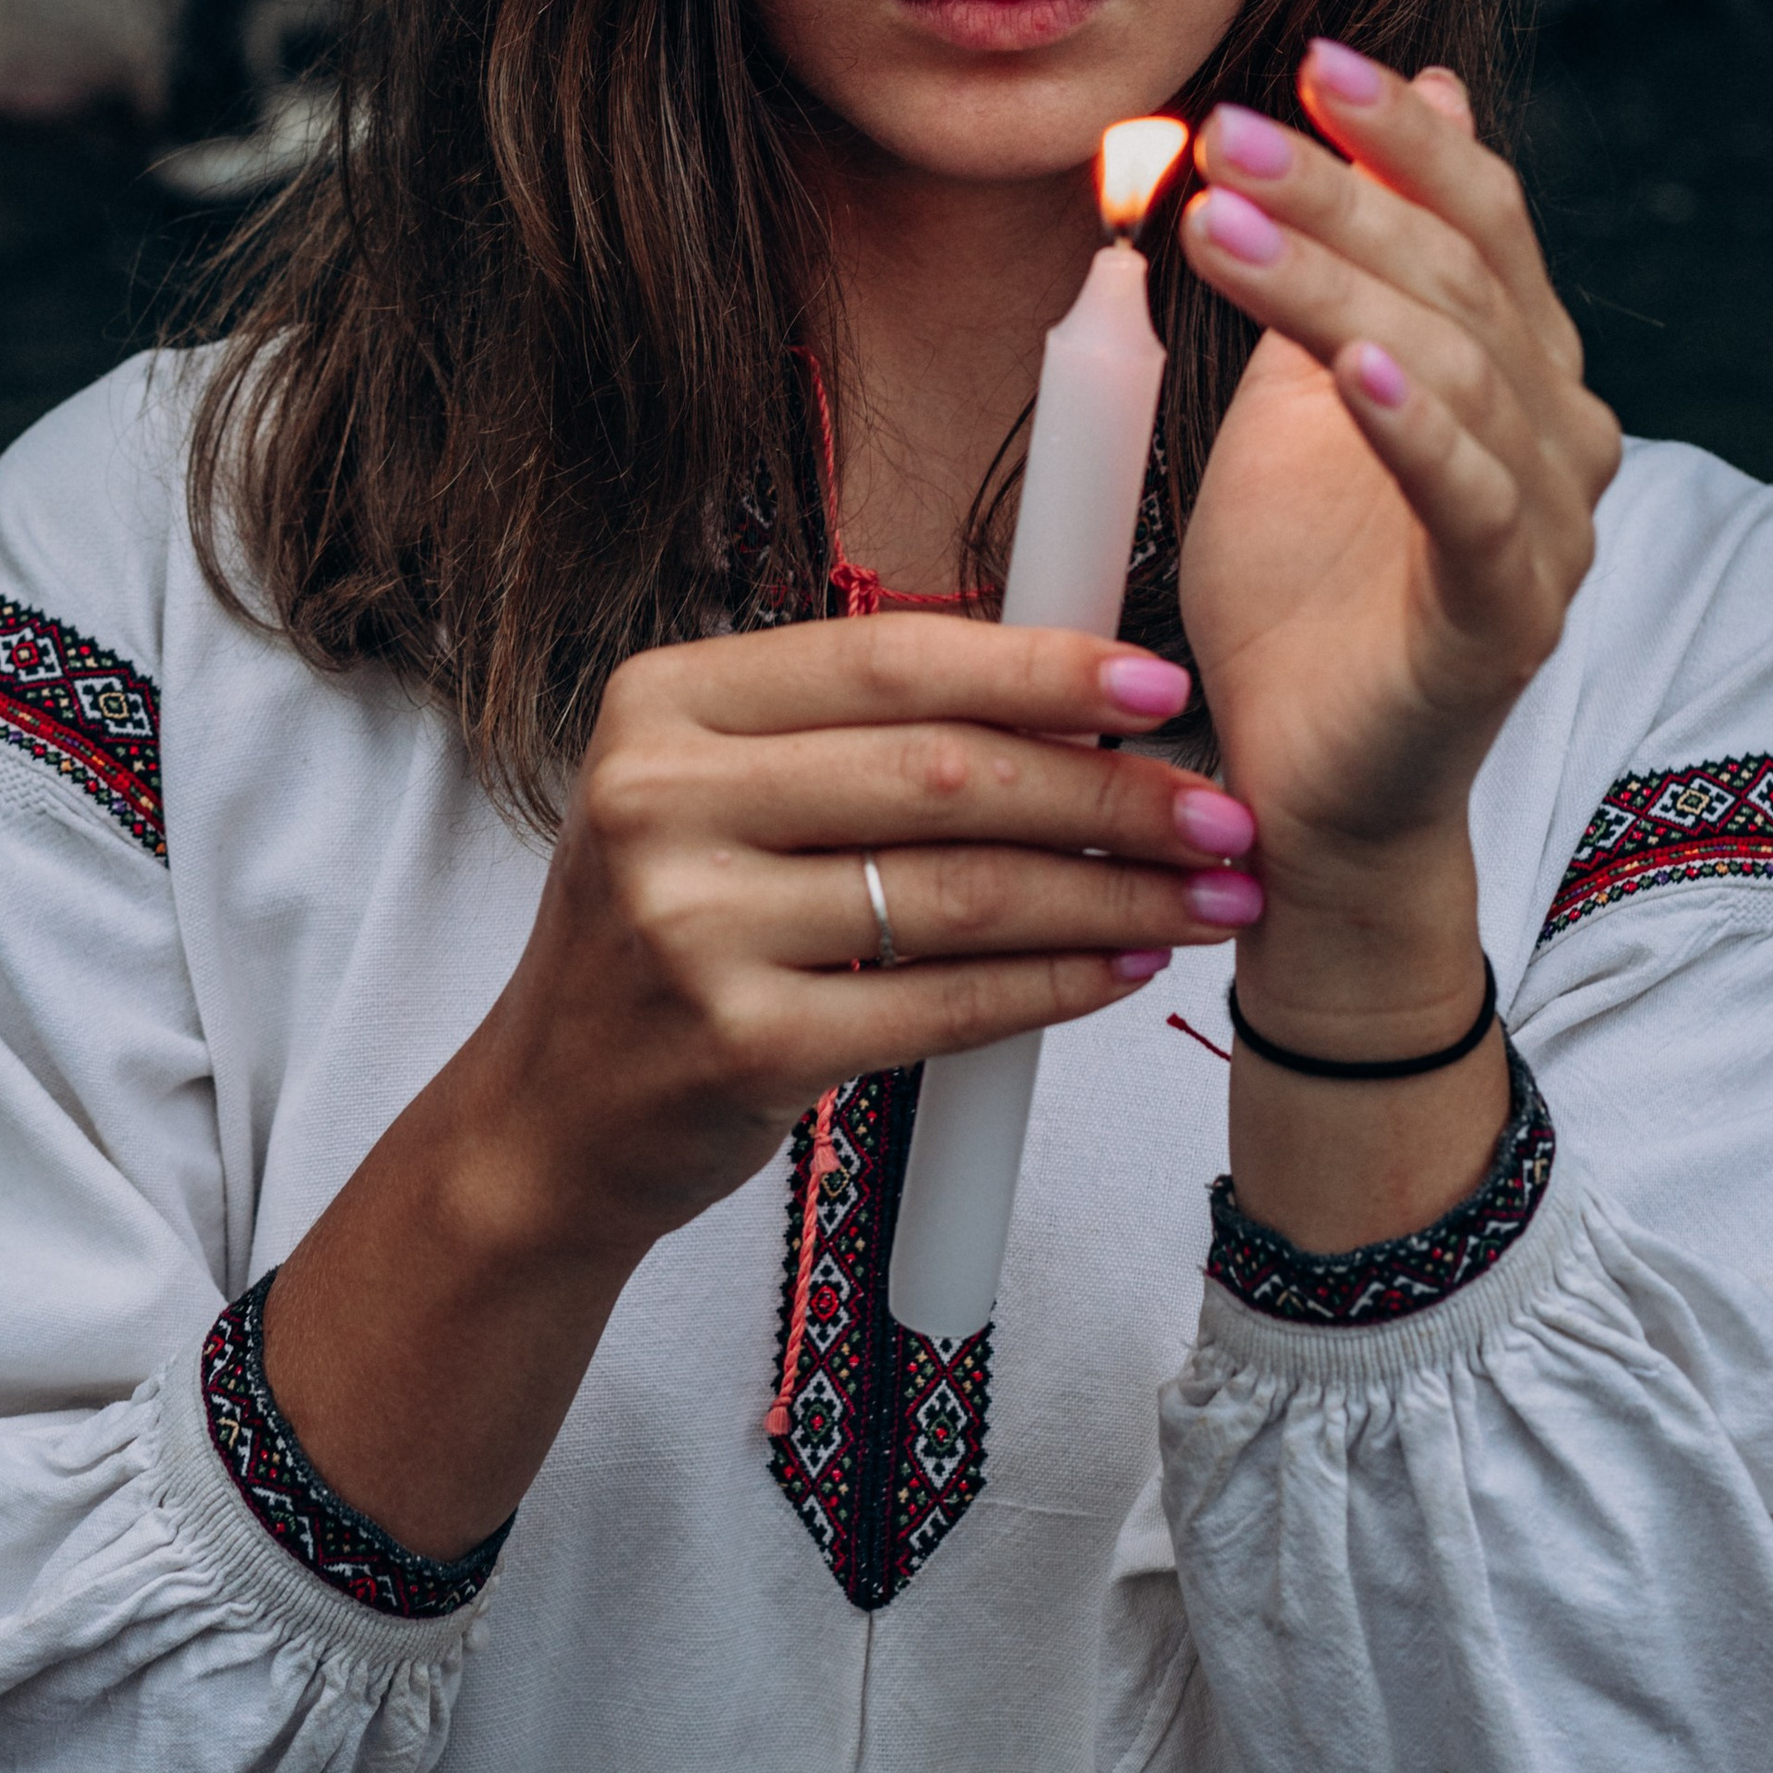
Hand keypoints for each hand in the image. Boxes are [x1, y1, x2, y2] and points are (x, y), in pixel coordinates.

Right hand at [478, 617, 1257, 1258]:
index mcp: (662, 702)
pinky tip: (1123, 967)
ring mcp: (692, 927)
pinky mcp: (739, 1046)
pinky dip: (1053, 986)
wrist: (548, 1115)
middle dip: (1110, 788)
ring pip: (961, 891)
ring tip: (1211, 895)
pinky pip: (943, 1004)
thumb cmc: (668, 930)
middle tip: (1224, 811)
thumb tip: (1076, 690)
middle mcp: (661, 800)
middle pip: (940, 771)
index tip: (1160, 680)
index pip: (885, 656)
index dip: (1039, 664)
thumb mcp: (713, 792)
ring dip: (1114, 891)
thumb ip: (853, 733)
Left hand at [1176, 38, 1620, 1056]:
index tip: (1309, 62)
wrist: (1299, 788)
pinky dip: (1419, 429)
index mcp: (1516, 373)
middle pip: (1459, 280)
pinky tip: (1358, 367)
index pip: (1481, 221)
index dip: (1404, 140)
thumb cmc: (1302, 596)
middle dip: (1343, 194)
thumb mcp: (1300, 396)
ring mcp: (1544, 533)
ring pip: (1456, 371)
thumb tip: (1421, 91)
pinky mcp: (1505, 623)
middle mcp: (1557, 438)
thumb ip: (1349, 259)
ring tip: (1228, 225)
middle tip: (1228, 131)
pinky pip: (1471, 507)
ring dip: (1339, 287)